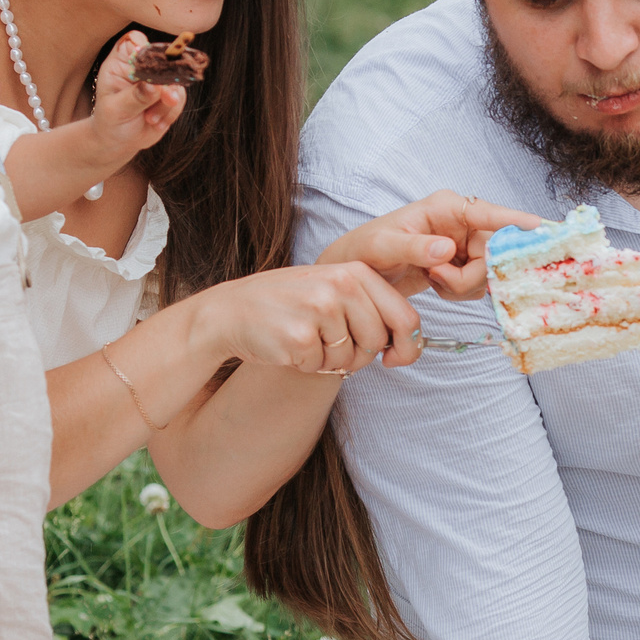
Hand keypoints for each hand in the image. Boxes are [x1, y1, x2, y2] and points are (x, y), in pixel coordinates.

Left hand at [86, 32, 187, 164]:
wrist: (119, 140)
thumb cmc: (110, 120)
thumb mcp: (116, 109)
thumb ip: (135, 97)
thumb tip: (155, 86)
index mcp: (121, 62)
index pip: (133, 42)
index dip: (144, 46)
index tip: (151, 63)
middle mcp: (141, 66)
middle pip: (162, 58)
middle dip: (165, 81)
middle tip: (166, 97)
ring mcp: (158, 79)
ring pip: (175, 82)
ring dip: (166, 104)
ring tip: (149, 118)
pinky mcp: (171, 93)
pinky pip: (180, 99)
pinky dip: (170, 113)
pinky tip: (155, 122)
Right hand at [209, 262, 425, 374]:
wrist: (230, 312)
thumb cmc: (289, 306)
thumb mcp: (334, 291)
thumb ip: (371, 308)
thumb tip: (409, 345)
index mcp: (356, 271)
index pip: (405, 315)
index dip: (408, 345)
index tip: (395, 358)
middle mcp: (341, 285)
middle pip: (378, 341)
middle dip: (360, 355)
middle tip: (332, 346)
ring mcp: (320, 309)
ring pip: (351, 358)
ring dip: (331, 361)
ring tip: (307, 339)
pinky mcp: (300, 336)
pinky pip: (322, 367)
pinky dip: (308, 365)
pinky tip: (289, 345)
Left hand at [319, 192, 540, 301]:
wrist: (359, 271)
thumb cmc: (366, 248)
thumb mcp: (384, 246)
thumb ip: (415, 247)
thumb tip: (447, 249)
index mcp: (446, 207)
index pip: (488, 213)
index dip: (517, 221)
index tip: (542, 227)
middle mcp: (462, 222)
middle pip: (493, 253)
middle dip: (469, 275)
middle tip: (437, 278)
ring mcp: (465, 243)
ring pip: (487, 273)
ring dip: (461, 286)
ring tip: (431, 279)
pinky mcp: (464, 263)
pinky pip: (477, 284)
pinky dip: (458, 291)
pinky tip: (436, 284)